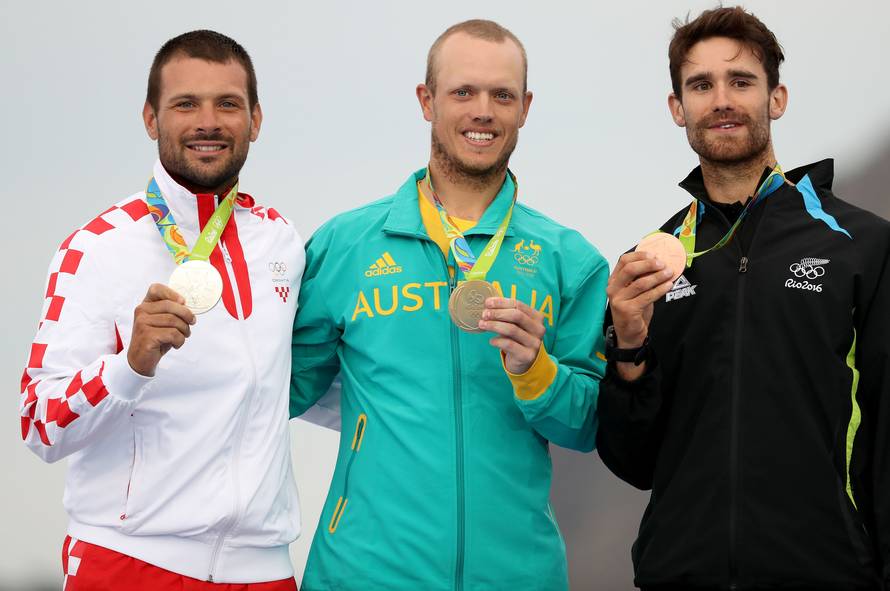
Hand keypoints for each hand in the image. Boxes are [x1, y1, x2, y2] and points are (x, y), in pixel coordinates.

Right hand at [127, 284, 195, 376]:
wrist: (141, 360)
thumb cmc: (155, 339)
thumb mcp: (162, 322)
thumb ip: (171, 312)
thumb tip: (188, 307)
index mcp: (145, 305)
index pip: (156, 289)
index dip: (172, 293)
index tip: (183, 302)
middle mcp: (141, 311)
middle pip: (171, 306)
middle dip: (187, 315)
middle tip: (192, 323)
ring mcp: (142, 323)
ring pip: (174, 321)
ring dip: (184, 330)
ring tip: (183, 336)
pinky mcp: (147, 336)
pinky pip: (173, 334)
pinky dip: (179, 340)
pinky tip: (175, 344)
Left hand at [479, 297, 545, 373]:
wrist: (523, 361)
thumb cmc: (516, 338)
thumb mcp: (514, 324)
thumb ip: (505, 314)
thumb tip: (488, 305)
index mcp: (537, 317)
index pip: (518, 305)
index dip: (501, 302)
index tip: (487, 302)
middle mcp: (538, 329)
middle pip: (516, 315)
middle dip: (497, 313)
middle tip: (484, 314)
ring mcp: (534, 343)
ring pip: (512, 329)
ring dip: (494, 325)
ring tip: (482, 324)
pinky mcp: (527, 355)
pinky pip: (509, 344)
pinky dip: (497, 341)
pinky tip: (491, 341)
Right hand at [607, 251, 674, 378]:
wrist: (629, 333)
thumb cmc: (633, 309)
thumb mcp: (634, 291)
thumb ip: (641, 277)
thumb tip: (659, 262)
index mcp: (613, 280)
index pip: (623, 261)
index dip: (639, 255)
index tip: (654, 255)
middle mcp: (613, 288)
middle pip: (630, 269)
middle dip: (649, 264)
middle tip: (663, 264)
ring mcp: (619, 300)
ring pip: (640, 283)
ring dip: (657, 277)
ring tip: (669, 273)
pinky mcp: (628, 310)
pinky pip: (647, 296)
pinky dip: (660, 289)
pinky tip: (668, 285)